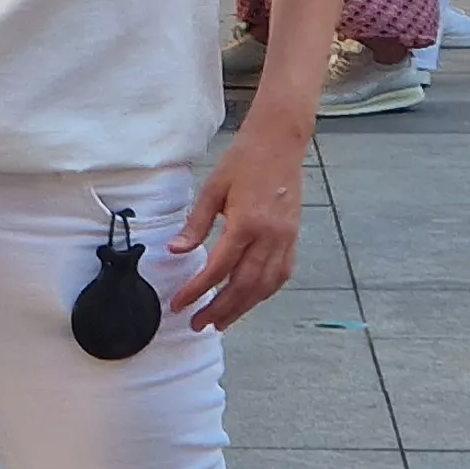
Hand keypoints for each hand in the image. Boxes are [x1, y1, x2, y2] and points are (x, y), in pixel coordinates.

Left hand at [167, 120, 305, 328]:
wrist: (280, 143)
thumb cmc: (243, 162)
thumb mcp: (212, 189)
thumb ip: (196, 224)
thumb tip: (175, 251)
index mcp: (247, 222)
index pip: (219, 267)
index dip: (198, 290)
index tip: (180, 304)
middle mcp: (270, 236)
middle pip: (244, 285)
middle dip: (220, 309)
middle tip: (198, 324)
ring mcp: (286, 239)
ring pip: (265, 286)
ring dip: (242, 308)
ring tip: (220, 322)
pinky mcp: (294, 238)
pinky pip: (281, 275)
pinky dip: (264, 293)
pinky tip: (250, 301)